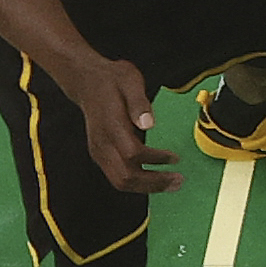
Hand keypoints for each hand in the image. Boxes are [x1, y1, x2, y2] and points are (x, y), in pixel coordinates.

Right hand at [69, 59, 182, 193]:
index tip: (175, 158)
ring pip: (120, 182)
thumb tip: (149, 124)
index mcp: (110, 125)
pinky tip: (154, 179)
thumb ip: (139, 102)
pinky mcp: (100, 154)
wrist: (87, 82)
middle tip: (179, 181)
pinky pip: (117, 177)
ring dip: (147, 187)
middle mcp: (102, 143)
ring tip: (171, 184)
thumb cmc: (112, 80)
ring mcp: (98, 151)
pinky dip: (137, 183)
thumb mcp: (129, 79)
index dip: (155, 159)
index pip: (133, 153)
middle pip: (125, 176)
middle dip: (153, 183)